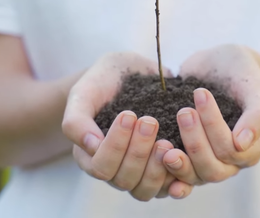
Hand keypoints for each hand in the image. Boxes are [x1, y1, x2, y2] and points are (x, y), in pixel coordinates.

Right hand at [62, 52, 192, 199]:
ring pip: (146, 190)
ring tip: (166, 141)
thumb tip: (91, 147)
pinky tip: (182, 154)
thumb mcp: (86, 91)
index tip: (128, 114)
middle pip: (124, 180)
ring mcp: (139, 172)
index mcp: (90, 154)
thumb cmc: (105, 79)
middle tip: (150, 121)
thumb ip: (77, 119)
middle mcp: (114, 168)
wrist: (134, 69)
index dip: (115, 146)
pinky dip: (177, 174)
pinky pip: (170, 186)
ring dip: (157, 167)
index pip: (101, 167)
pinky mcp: (163, 169)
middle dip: (138, 152)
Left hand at [163, 45, 259, 184]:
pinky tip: (156, 162)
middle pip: (213, 170)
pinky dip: (167, 173)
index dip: (214, 126)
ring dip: (179, 161)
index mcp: (251, 148)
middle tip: (183, 112)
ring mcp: (208, 160)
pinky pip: (178, 174)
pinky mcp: (187, 156)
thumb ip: (256, 115)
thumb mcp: (254, 87)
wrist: (219, 64)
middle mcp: (231, 161)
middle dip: (195, 143)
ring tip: (163, 141)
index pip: (231, 150)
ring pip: (194, 176)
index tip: (200, 93)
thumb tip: (241, 144)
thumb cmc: (241, 72)